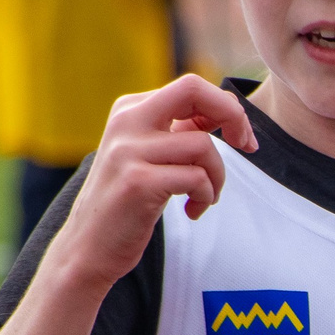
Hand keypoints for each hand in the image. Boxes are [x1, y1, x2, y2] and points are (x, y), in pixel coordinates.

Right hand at [52, 74, 258, 289]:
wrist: (87, 248)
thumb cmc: (127, 203)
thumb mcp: (148, 155)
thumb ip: (178, 131)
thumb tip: (229, 110)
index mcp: (129, 110)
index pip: (190, 86)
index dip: (225, 108)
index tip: (240, 137)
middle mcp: (126, 122)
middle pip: (193, 90)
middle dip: (232, 115)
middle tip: (247, 145)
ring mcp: (129, 151)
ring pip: (203, 145)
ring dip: (218, 176)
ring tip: (205, 197)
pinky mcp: (137, 182)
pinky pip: (197, 178)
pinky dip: (205, 196)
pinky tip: (192, 211)